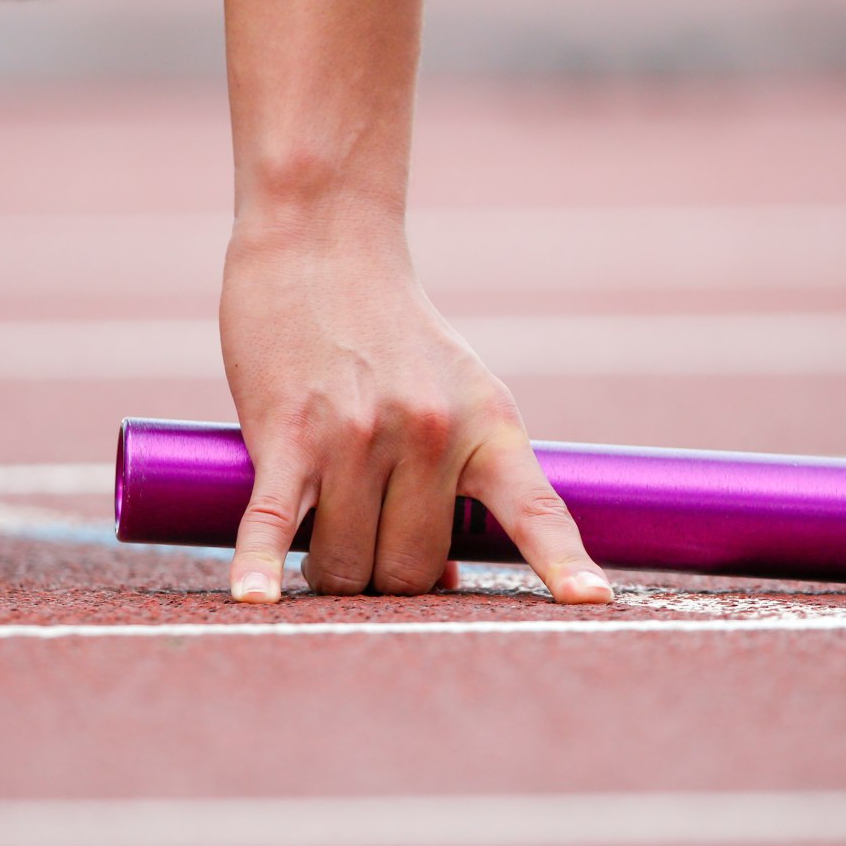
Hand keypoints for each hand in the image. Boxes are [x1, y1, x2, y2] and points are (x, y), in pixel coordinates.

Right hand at [219, 208, 613, 605]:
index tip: (592, 603)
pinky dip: (260, 564)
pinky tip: (253, 597)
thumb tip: (442, 580)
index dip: (561, 562)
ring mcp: (357, 436)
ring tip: (314, 528)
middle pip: (410, 569)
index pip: (534, 508)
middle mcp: (429, 434)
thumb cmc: (388, 328)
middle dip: (384, 577)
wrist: (323, 241)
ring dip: (326, 569)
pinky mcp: (286, 434)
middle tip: (360, 540)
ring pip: (345, 562)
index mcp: (485, 424)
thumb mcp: (454, 389)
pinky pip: (273, 521)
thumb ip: (456, 479)